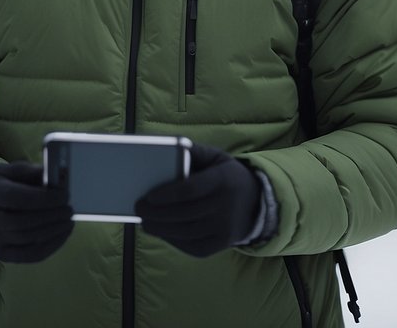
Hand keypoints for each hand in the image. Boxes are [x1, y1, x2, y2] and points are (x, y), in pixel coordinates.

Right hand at [0, 162, 73, 262]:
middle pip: (26, 222)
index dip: (46, 198)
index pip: (20, 199)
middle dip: (53, 216)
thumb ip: (31, 172)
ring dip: (55, 231)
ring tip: (69, 221)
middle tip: (70, 209)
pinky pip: (31, 254)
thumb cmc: (0, 185)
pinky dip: (51, 245)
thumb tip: (56, 178)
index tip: (64, 195)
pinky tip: (63, 234)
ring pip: (30, 239)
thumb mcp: (9, 171)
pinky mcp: (2, 254)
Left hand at [134, 144, 261, 257]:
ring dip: (161, 229)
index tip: (148, 196)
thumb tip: (167, 148)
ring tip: (145, 223)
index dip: (167, 195)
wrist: (257, 202)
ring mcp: (225, 228)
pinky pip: (194, 247)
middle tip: (138, 210)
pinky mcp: (222, 243)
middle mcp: (226, 206)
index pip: (190, 190)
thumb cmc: (226, 176)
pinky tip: (163, 233)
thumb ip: (193, 152)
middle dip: (156, 214)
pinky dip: (174, 241)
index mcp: (223, 180)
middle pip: (184, 213)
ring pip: (186, 232)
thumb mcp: (216, 157)